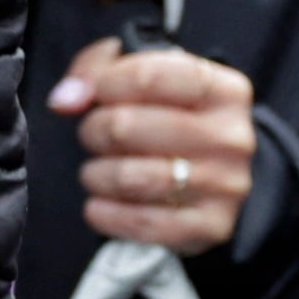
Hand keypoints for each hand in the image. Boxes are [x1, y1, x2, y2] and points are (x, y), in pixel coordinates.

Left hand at [60, 39, 259, 254]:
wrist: (218, 176)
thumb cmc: (174, 118)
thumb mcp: (148, 78)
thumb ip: (99, 71)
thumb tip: (66, 99)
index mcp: (224, 90)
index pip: (148, 75)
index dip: (105, 83)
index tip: (93, 93)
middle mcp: (231, 136)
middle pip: (127, 125)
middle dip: (94, 130)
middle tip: (94, 135)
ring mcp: (225, 185)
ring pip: (129, 177)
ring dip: (96, 174)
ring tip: (97, 172)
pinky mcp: (212, 227)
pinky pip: (140, 222)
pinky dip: (106, 214)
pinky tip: (101, 204)